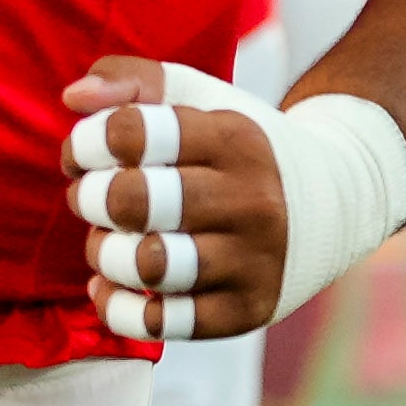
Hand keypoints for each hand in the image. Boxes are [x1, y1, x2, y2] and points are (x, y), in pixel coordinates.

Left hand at [59, 59, 291, 338]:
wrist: (331, 206)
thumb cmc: (237, 151)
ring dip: (103, 254)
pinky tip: (111, 284)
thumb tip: (74, 98)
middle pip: (134, 201)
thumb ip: (133, 81)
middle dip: (90, 200)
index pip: (134, 132)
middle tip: (90, 199)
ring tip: (106, 241)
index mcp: (233, 137)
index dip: (86, 143)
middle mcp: (251, 199)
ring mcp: (253, 260)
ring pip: (147, 266)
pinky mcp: (246, 311)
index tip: (83, 153)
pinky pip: (163, 324)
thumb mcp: (198, 99)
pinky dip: (118, 308)